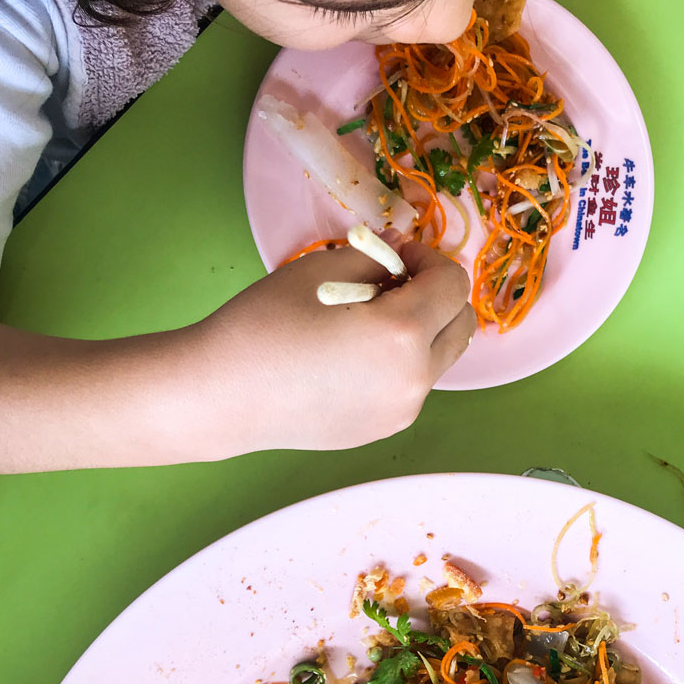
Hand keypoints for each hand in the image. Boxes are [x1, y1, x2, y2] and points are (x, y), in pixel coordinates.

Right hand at [0, 237, 472, 471]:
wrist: (222, 396)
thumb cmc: (263, 324)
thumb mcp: (323, 270)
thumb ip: (376, 258)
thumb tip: (403, 255)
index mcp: (403, 334)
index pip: (453, 285)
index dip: (429, 259)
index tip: (396, 254)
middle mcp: (414, 379)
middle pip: (461, 326)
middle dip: (438, 296)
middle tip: (393, 284)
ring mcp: (401, 411)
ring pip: (439, 358)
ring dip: (421, 331)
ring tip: (366, 321)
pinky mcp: (383, 429)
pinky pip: (411, 386)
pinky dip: (399, 363)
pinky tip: (351, 356)